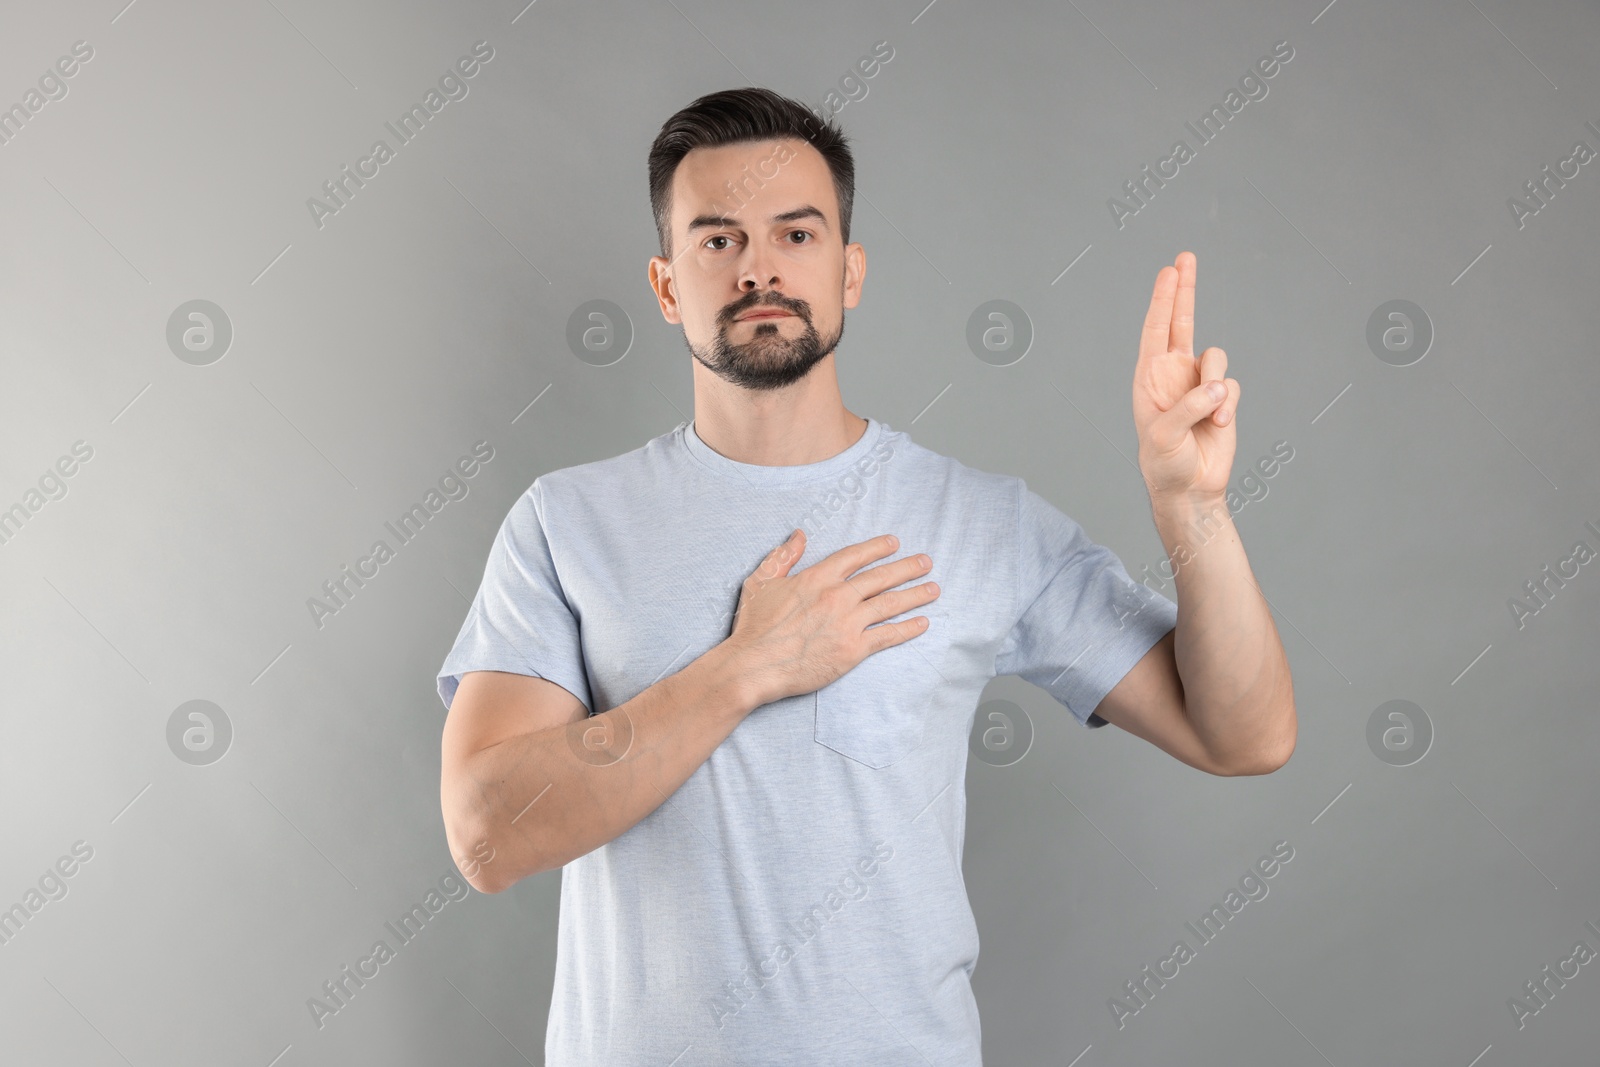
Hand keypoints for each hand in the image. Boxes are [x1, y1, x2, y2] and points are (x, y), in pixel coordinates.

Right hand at [723, 529, 940, 706]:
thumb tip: (799, 535)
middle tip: (926, 562)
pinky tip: (922, 622)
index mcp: (816, 578)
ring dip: (915, 595)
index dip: (877, 548)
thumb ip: (782, 557)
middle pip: (880, 577)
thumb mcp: (761, 582)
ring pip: (890, 604)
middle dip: (907, 568)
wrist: (754, 665)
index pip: (855, 556)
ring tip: (933, 588)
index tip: (894, 543)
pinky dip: (908, 628)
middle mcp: (837, 596)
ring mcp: (847, 623)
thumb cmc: (754, 627)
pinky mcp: (853, 650)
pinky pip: (887, 636)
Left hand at [1133, 251, 1239, 503]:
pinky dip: (1229, 406)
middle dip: (1184, 289)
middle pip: (1181, 321)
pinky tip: (1219, 427)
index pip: (1155, 330)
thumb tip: (1217, 386)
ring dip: (1217, 384)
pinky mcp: (1222, 398)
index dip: (1162, 299)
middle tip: (1185, 256)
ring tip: (1211, 416)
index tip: (1169, 271)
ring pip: (1217, 357)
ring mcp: (1199, 384)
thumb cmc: (1164, 463)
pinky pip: (1232, 385)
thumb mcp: (1164, 436)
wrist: (1189, 487)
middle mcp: (1173, 374)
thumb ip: (1188, 407)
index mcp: (1149, 378)